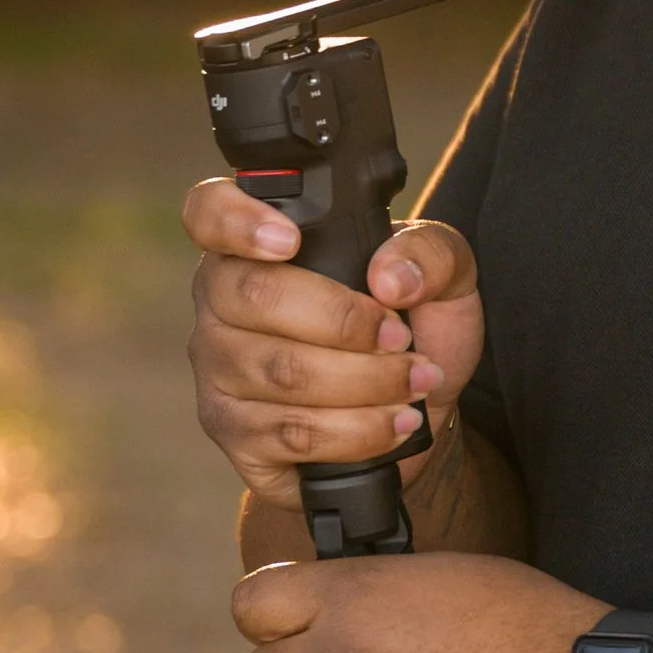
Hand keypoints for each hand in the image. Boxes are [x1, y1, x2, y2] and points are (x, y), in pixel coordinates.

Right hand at [185, 183, 485, 510]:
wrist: (415, 412)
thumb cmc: (413, 330)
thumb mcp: (444, 279)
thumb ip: (431, 254)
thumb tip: (389, 279)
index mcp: (256, 248)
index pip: (208, 213)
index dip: (236, 220)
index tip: (289, 240)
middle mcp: (220, 307)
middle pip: (256, 296)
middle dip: (346, 321)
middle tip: (401, 337)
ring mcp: (220, 375)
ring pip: (282, 374)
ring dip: (367, 382)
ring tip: (416, 382)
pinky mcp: (238, 439)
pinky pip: (292, 435)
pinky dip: (358, 431)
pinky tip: (396, 422)